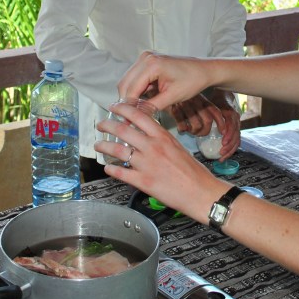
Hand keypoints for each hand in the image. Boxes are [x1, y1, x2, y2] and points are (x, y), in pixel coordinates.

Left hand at [95, 102, 228, 221]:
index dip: (123, 109)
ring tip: (98, 145)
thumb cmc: (193, 171)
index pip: (138, 116)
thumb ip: (161, 140)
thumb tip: (148, 136)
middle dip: (107, 125)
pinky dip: (111, 170)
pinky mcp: (143, 182)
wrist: (201, 192)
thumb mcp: (178, 147)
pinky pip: (121, 173)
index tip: (114, 107)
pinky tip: (107, 168)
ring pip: (118, 151)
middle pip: (123, 130)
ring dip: (104, 146)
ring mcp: (146, 165)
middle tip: (100, 125)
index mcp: (162, 137)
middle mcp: (152, 147)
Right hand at [117, 51, 212, 111]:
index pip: (131, 89)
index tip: (127, 121)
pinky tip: (145, 100)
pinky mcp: (148, 61)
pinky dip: (137, 89)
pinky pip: (135, 78)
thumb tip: (135, 117)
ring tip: (139, 110)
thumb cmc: (193, 81)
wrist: (204, 70)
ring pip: (128, 81)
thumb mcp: (172, 96)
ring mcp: (146, 57)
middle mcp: (146, 57)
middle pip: (125, 84)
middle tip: (131, 118)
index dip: (129, 107)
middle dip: (127, 101)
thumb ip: (152, 106)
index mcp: (152, 64)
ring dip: (132, 95)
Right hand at [169, 95, 219, 136]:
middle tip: (199, 134)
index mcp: (202, 100)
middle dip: (204, 131)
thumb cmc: (177, 93)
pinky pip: (182, 125)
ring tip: (189, 131)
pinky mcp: (175, 109)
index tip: (222, 131)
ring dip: (193, 131)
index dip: (221, 122)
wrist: (162, 85)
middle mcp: (195, 102)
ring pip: (196, 125)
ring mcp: (186, 106)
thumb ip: (199, 109)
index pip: (215, 111)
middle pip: (207, 121)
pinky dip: (182, 129)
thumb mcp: (191, 98)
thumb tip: (205, 124)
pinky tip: (180, 128)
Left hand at [203, 89, 241, 159]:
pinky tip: (225, 155)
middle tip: (221, 153)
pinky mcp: (236, 129)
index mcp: (231, 113)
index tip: (223, 142)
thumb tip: (200, 123)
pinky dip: (232, 149)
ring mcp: (237, 125)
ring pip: (237, 139)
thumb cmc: (217, 101)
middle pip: (236, 135)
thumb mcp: (213, 103)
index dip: (229, 134)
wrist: (225, 96)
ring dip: (231, 149)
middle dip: (230, 145)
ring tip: (222, 156)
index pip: (232, 125)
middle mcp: (236, 120)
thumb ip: (209, 111)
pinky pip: (237, 141)